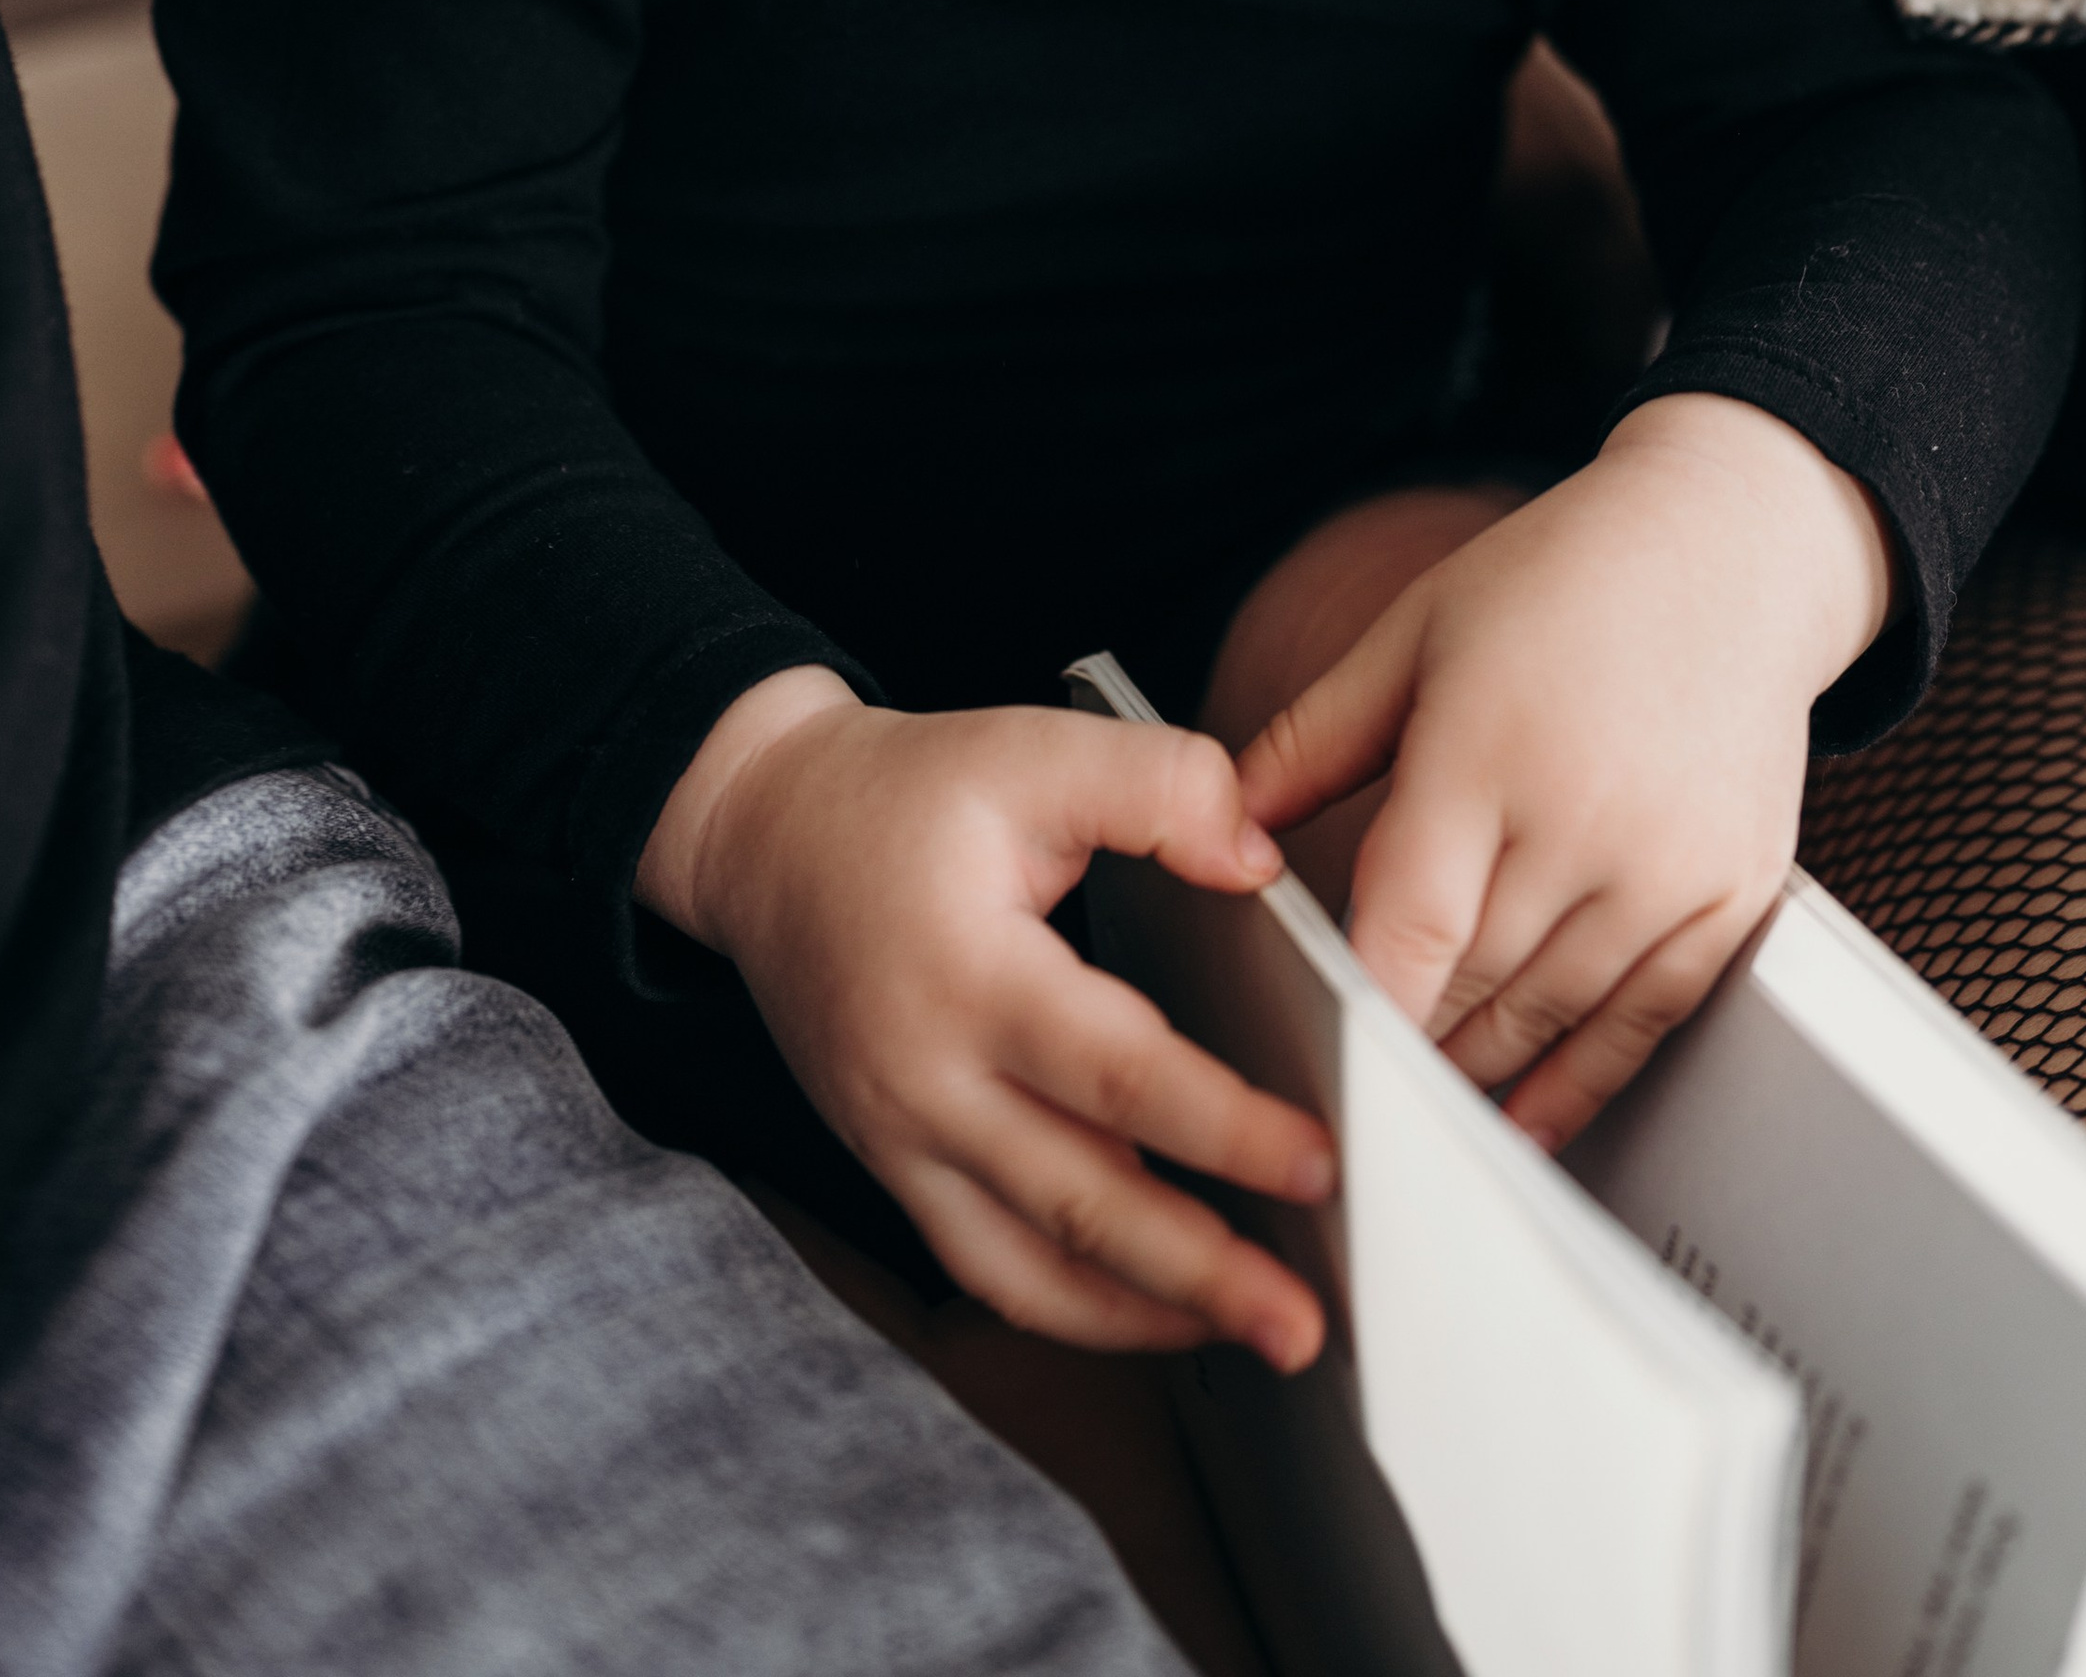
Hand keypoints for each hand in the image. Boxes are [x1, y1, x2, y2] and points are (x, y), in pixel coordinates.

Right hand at [637, 672, 1334, 1362]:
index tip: (1320, 1163)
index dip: (1225, 1129)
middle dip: (1203, 1272)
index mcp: (970, 974)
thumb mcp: (1031, 748)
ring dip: (1151, 1315)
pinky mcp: (895, 1166)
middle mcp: (928, 1081)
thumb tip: (1261, 866)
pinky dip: (1079, 1308)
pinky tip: (1162, 1310)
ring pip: (1032, 1267)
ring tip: (1260, 1336)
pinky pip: (989, 1268)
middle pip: (1080, 1202)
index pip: (1116, 1075)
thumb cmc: (907, 794)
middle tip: (1306, 1320)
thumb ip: (1160, 786)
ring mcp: (902, 1140)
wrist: (766, 836)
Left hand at [1236, 396, 1892, 1147]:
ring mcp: (1667, 867)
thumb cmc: (1559, 580)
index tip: (1312, 1064)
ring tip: (1416, 1106)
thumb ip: (1312, 737)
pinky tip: (1525, 1120)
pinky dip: (1580, 1084)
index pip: (1410, 930)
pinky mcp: (1729, 893)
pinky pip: (1645, 1021)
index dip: (1360, 1014)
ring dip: (1478, 1071)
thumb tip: (1224, 822)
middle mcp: (1585, 820)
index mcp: (1488, 750)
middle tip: (1341, 1093)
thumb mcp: (1416, 629)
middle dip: (1404, 1044)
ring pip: (1551, 1015)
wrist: (1729, 547)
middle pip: (1473, 984)